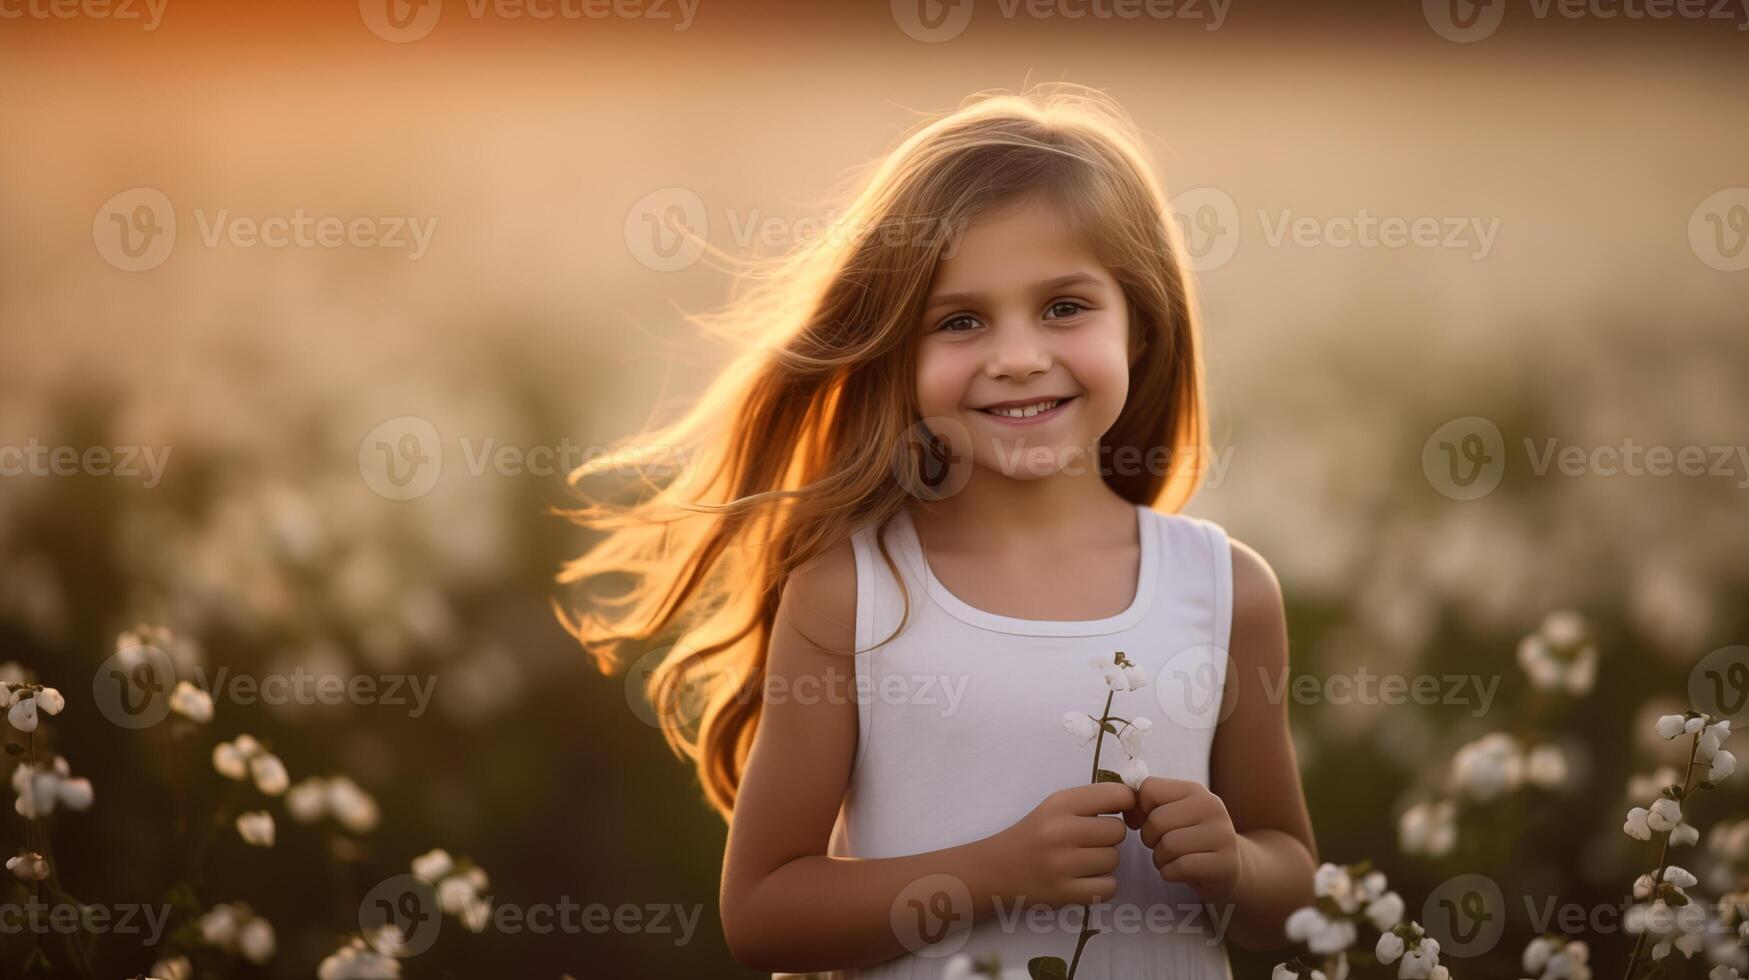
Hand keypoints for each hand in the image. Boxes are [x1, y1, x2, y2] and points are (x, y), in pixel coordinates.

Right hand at [992, 782, 1136, 907]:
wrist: (996, 868)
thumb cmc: (1034, 834)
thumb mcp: (1055, 806)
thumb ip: (1092, 800)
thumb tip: (1137, 800)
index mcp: (1060, 803)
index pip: (1118, 795)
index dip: (1125, 804)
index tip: (1115, 812)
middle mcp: (1061, 830)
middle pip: (1118, 831)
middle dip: (1109, 837)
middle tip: (1089, 841)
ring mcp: (1062, 864)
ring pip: (1114, 860)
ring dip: (1104, 862)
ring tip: (1082, 861)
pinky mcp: (1064, 893)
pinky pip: (1109, 887)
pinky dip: (1101, 885)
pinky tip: (1083, 879)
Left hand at [1122, 777, 1242, 903]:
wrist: (1228, 868)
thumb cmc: (1189, 839)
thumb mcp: (1172, 813)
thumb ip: (1146, 803)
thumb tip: (1126, 805)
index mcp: (1195, 790)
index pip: (1149, 789)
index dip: (1139, 809)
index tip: (1146, 822)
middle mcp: (1212, 807)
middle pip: (1157, 820)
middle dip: (1149, 838)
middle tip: (1161, 846)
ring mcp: (1223, 835)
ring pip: (1168, 845)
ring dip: (1160, 859)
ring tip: (1171, 859)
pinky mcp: (1225, 864)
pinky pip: (1179, 868)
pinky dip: (1169, 873)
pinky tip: (1178, 872)